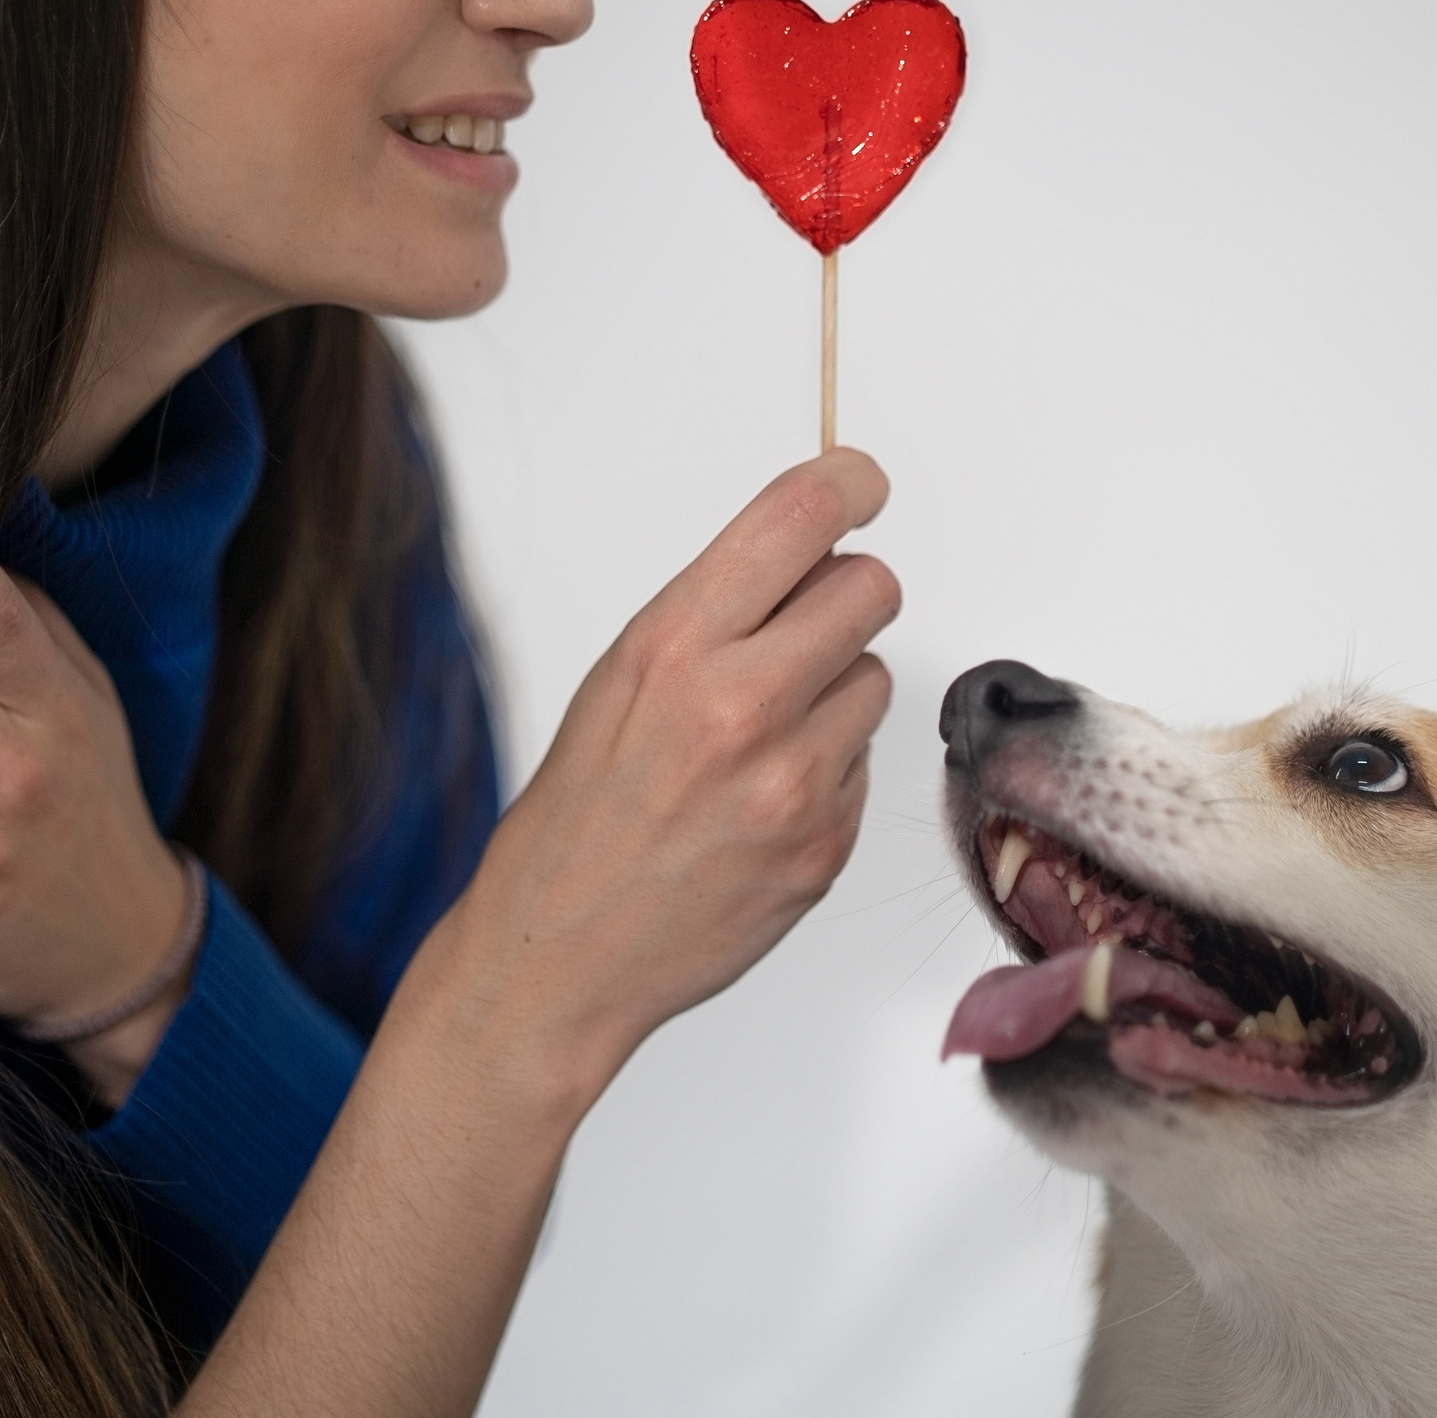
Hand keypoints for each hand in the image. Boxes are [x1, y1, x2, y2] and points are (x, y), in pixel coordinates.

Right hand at [411, 448, 900, 1089]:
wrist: (561, 956)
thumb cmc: (578, 815)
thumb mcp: (618, 681)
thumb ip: (717, 612)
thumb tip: (811, 544)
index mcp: (675, 646)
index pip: (800, 519)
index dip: (847, 483)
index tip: (861, 481)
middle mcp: (741, 705)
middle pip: (871, 586)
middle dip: (846, 594)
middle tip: (802, 628)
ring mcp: (793, 780)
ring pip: (875, 676)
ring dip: (836, 690)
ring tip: (761, 737)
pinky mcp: (826, 843)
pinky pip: (864, 762)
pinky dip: (829, 768)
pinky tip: (762, 800)